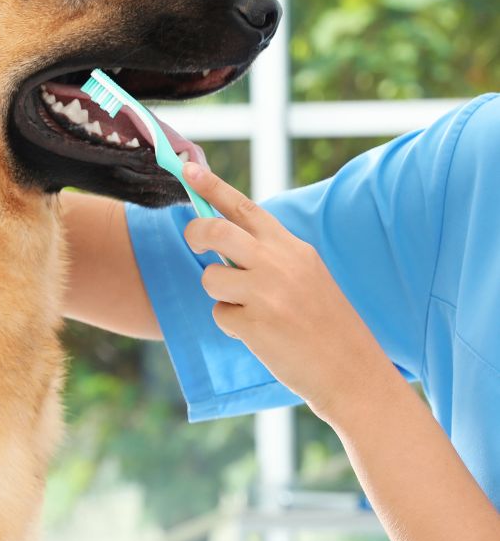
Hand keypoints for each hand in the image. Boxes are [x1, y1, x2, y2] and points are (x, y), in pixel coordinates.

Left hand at [181, 163, 392, 422]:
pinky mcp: (256, 324)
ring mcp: (267, 293)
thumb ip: (271, 256)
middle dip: (195, 234)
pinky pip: (220, 315)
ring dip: (220, 295)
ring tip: (250, 310)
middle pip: (216, 231)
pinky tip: (261, 335)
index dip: (212, 186)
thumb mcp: (307, 275)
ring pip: (211, 278)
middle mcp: (279, 263)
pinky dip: (233, 326)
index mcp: (292, 248)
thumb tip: (224, 240)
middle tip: (194, 243)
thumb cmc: (326, 324)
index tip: (187, 168)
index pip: (244, 208)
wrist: (353, 372)